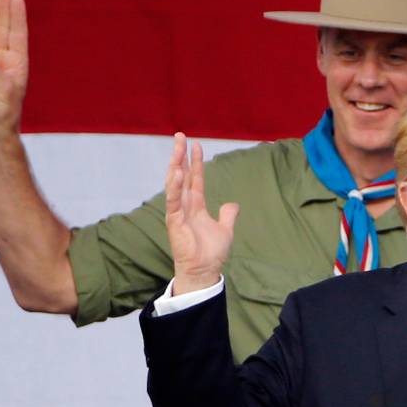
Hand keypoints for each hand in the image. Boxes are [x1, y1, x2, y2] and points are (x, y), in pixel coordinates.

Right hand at [164, 134, 238, 293]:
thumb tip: (232, 204)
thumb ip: (228, 215)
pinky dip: (174, 186)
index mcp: (196, 205)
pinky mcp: (174, 220)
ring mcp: (178, 212)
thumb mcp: (225, 229)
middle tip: (180, 135)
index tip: (196, 144)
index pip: (195, 178)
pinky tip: (177, 172)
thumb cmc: (211, 253)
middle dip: (180, 155)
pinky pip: (173, 200)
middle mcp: (185, 205)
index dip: (196, 162)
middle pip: (182, 175)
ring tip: (177, 147)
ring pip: (175, 183)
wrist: (204, 270)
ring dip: (176, 164)